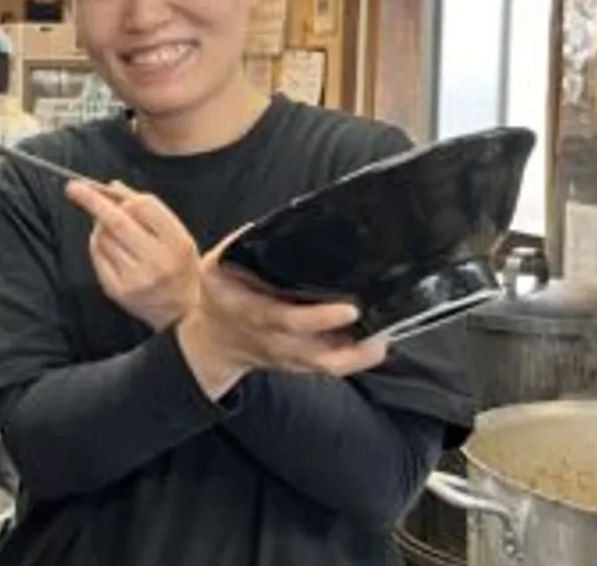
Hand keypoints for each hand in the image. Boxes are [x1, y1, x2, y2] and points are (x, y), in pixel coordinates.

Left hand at [66, 180, 198, 332]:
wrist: (184, 312)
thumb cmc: (180, 267)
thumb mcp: (177, 235)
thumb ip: (148, 209)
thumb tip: (112, 186)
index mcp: (176, 242)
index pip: (143, 207)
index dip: (121, 196)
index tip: (103, 188)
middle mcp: (157, 261)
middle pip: (118, 222)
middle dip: (93, 202)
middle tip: (73, 188)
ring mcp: (136, 278)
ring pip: (103, 239)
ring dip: (99, 228)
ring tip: (108, 230)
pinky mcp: (118, 291)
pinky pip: (98, 258)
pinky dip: (97, 246)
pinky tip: (106, 247)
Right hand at [179, 227, 388, 398]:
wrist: (212, 341)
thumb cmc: (219, 300)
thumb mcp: (215, 268)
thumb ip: (236, 247)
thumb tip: (264, 228)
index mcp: (253, 314)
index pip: (288, 320)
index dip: (320, 319)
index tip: (349, 309)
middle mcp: (275, 341)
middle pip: (318, 353)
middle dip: (354, 345)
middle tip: (382, 327)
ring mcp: (290, 357)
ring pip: (330, 366)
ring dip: (360, 354)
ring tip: (384, 334)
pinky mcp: (301, 365)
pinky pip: (333, 366)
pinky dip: (357, 357)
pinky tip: (375, 340)